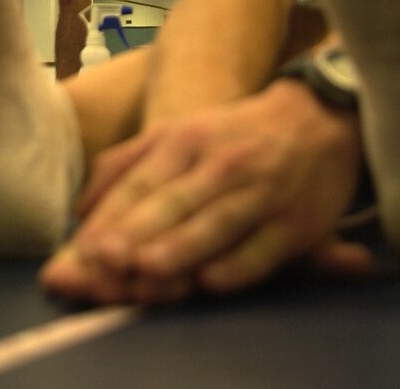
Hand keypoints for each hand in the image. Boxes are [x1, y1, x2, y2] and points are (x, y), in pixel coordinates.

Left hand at [39, 80, 369, 302]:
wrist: (317, 118)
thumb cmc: (234, 134)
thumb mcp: (178, 132)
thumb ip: (125, 163)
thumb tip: (81, 209)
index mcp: (186, 141)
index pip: (143, 183)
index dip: (113, 217)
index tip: (84, 249)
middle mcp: (221, 165)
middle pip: (174, 203)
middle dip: (139, 233)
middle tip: (106, 262)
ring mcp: (260, 194)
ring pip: (216, 224)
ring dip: (182, 247)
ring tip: (149, 269)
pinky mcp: (295, 224)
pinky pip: (262, 250)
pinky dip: (237, 266)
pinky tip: (212, 280)